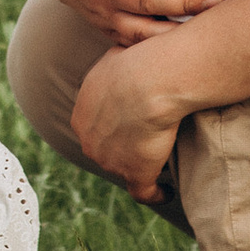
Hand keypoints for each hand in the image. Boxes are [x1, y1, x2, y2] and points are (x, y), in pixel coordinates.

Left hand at [71, 29, 192, 199]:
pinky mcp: (135, 174)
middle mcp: (89, 140)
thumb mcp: (116, 56)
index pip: (95, 123)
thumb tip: (124, 61)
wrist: (150, 80)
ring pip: (123, 168)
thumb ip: (114, 68)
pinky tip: (166, 193)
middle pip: (104, 148)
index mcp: (82, 112)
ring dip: (139, 166)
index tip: (129, 120)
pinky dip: (155, 194)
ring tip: (159, 162)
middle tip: (145, 140)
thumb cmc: (138, 60)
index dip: (112, 122)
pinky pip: (144, 193)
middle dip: (121, 146)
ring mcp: (110, 160)